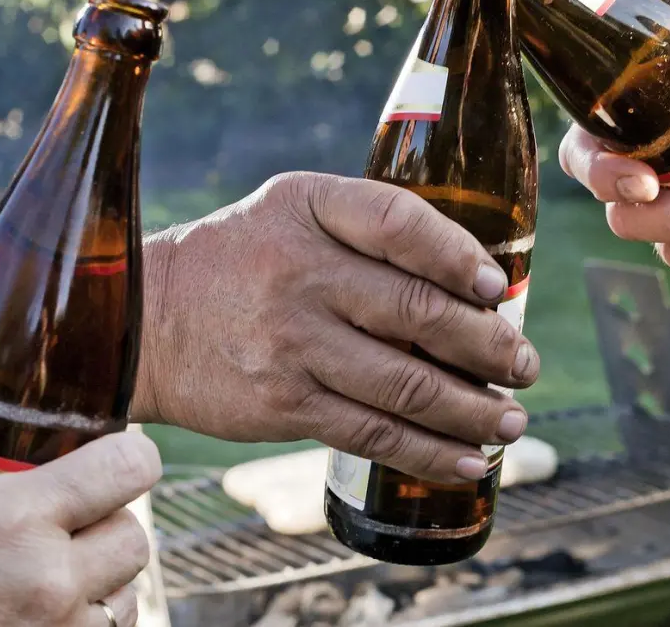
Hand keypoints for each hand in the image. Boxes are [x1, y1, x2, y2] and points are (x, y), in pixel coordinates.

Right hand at [0, 385, 158, 626]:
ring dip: (101, 576)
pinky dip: (88, 620)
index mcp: (12, 520)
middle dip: (105, 522)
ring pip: (128, 589)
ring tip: (48, 570)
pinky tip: (42, 611)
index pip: (131, 467)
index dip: (129, 456)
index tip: (106, 458)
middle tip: (63, 522)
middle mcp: (51, 579)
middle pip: (134, 532)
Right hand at [137, 172, 536, 484]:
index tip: (498, 289)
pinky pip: (372, 433)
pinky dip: (429, 452)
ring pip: (404, 383)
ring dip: (472, 408)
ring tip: (512, 418)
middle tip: (527, 365)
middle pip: (416, 312)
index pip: (399, 223)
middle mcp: (299, 273)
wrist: (142, 322)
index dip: (458, 257)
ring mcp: (291, 344)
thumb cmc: (242, 259)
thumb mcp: (294, 209)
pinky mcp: (283, 405)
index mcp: (308, 207)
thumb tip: (477, 278)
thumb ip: (370, 224)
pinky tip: (469, 460)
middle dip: (488, 346)